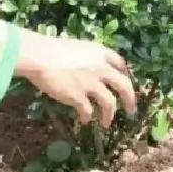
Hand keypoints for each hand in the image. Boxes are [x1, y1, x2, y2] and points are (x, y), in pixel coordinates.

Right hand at [15, 31, 136, 126]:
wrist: (41, 57)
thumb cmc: (53, 49)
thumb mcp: (78, 48)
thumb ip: (88, 58)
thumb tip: (90, 68)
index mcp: (101, 53)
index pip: (121, 64)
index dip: (125, 75)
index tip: (126, 84)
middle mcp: (101, 68)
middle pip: (124, 86)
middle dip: (130, 99)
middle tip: (131, 110)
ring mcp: (92, 84)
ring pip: (110, 103)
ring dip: (109, 115)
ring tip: (107, 123)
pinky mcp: (80, 97)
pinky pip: (89, 111)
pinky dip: (88, 117)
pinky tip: (85, 120)